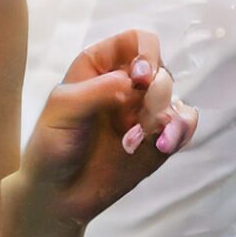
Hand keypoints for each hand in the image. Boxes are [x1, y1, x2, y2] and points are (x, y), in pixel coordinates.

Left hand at [20, 29, 198, 227]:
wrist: (58, 195)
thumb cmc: (51, 145)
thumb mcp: (63, 111)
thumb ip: (98, 91)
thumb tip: (134, 82)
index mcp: (99, 67)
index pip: (136, 41)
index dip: (146, 53)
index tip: (140, 79)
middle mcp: (125, 85)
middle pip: (161, 70)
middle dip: (156, 94)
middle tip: (138, 121)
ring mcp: (143, 112)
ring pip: (175, 97)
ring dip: (168, 118)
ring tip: (149, 141)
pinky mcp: (157, 139)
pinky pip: (184, 124)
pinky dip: (181, 131)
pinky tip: (164, 145)